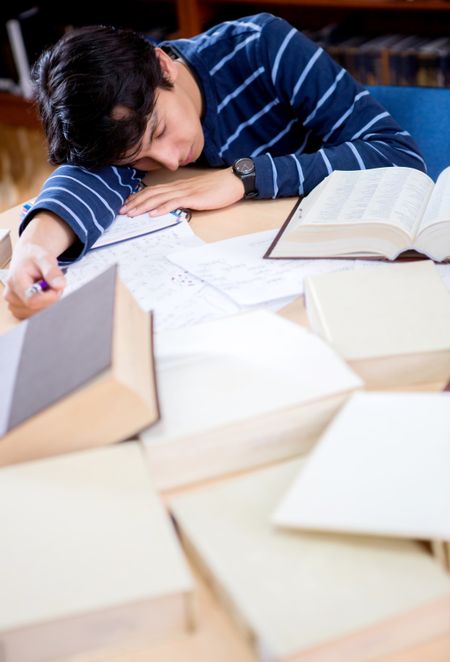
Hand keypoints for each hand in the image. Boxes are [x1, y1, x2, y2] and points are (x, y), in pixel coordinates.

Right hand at [4, 242, 66, 319]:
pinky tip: (41, 295)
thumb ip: (53, 272)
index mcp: (15, 281)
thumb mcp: (45, 259)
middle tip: (52, 284)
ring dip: (46, 303)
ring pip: (35, 314)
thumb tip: (60, 285)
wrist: (27, 256)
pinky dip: (41, 307)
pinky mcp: (17, 308)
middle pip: (36, 308)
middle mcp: (11, 294)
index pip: (32, 300)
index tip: (57, 288)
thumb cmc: (34, 257)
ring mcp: (13, 303)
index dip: (49, 298)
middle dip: (49, 299)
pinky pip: (33, 315)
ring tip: (45, 288)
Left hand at [120, 168, 245, 216]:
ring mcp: (185, 192)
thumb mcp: (196, 193)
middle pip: (151, 194)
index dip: (139, 197)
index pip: (153, 191)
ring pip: (159, 198)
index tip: (128, 205)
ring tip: (131, 213)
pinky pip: (174, 203)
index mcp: (177, 186)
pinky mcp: (193, 197)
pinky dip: (162, 209)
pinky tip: (153, 214)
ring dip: (143, 206)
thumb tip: (174, 206)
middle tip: (122, 211)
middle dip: (135, 203)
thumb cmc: (217, 188)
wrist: (232, 182)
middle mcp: (178, 187)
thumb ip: (184, 198)